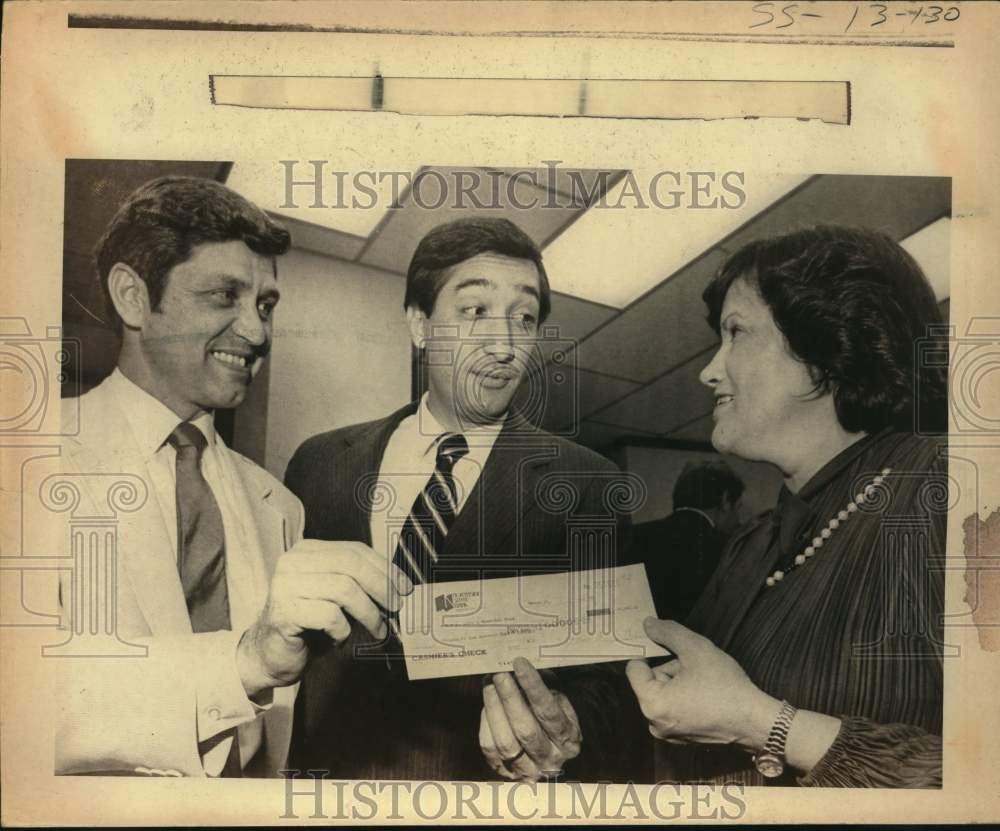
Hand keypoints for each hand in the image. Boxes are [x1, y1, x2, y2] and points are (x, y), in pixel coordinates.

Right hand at [237, 540, 411, 695]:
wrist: (269, 655)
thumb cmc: (309, 625)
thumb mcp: (336, 596)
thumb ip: (359, 583)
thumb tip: (399, 586)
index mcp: (307, 551)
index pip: (354, 550)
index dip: (384, 567)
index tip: (405, 587)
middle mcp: (293, 562)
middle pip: (350, 564)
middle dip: (382, 585)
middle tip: (397, 607)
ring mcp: (285, 586)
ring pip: (343, 588)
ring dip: (368, 613)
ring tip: (377, 629)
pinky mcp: (283, 612)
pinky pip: (329, 615)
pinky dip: (343, 630)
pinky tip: (339, 639)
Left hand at [479, 657, 580, 781]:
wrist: (547, 752)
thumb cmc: (552, 717)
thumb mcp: (558, 702)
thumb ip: (545, 686)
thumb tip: (522, 665)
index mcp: (569, 740)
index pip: (549, 713)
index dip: (533, 687)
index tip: (520, 664)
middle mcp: (550, 759)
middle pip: (526, 730)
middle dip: (510, 698)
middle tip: (499, 673)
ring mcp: (527, 770)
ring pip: (506, 742)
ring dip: (494, 708)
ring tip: (489, 684)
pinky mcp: (505, 773)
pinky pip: (490, 748)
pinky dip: (487, 722)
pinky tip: (488, 703)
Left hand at [626, 618, 780, 750]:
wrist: (755, 722)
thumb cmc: (724, 686)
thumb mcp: (696, 649)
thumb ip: (668, 633)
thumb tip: (646, 624)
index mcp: (652, 704)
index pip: (635, 669)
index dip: (651, 655)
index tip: (671, 651)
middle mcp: (654, 724)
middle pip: (652, 682)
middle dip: (672, 670)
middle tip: (696, 669)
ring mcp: (669, 735)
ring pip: (665, 694)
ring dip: (680, 683)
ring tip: (705, 682)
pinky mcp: (684, 740)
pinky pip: (676, 709)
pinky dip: (686, 699)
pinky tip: (707, 697)